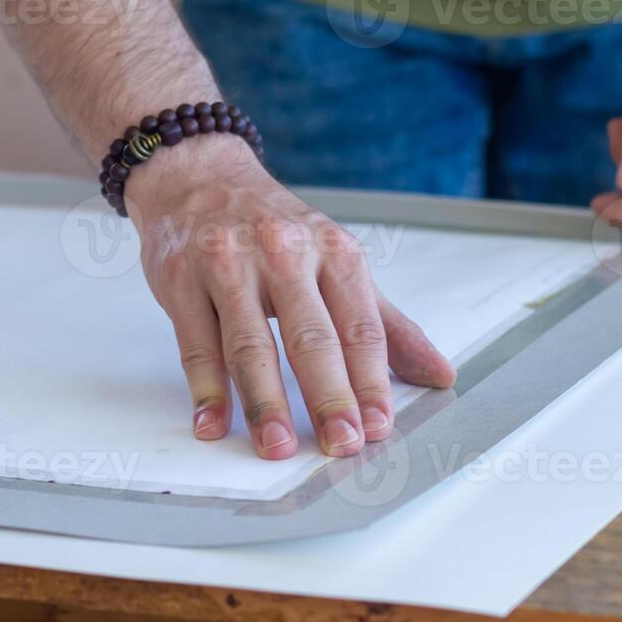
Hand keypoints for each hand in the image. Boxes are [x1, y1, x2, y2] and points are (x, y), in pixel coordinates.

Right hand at [123, 135, 455, 459]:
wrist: (198, 176)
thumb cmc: (275, 229)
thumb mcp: (338, 263)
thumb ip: (388, 325)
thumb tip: (440, 374)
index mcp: (334, 251)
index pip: (361, 326)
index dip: (373, 380)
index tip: (379, 426)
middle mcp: (284, 253)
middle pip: (311, 337)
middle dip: (329, 396)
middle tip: (340, 443)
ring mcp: (228, 264)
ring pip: (250, 344)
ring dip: (264, 402)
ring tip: (276, 446)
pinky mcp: (181, 278)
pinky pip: (197, 341)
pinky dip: (206, 388)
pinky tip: (214, 422)